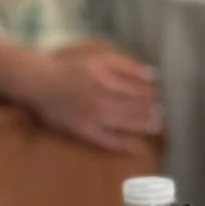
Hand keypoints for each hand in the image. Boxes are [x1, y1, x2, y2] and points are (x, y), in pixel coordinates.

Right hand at [9, 39, 161, 151]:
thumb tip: (154, 74)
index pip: (138, 89)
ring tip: (157, 127)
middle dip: (152, 111)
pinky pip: (108, 141)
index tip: (162, 97)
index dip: (153, 94)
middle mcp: (102, 99)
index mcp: (107, 79)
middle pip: (135, 107)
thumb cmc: (69, 68)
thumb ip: (126, 65)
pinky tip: (136, 147)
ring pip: (126, 123)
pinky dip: (124, 145)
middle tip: (165, 114)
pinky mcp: (84, 131)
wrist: (39, 83)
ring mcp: (93, 117)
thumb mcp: (98, 58)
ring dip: (144, 126)